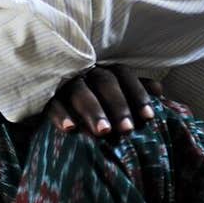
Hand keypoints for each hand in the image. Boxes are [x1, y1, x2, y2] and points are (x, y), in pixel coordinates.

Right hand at [47, 65, 163, 136]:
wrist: (48, 99)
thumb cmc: (89, 100)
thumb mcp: (110, 94)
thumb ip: (132, 91)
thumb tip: (158, 91)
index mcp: (103, 70)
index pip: (123, 75)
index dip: (137, 94)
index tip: (149, 118)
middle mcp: (84, 70)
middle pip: (104, 82)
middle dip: (118, 105)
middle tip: (127, 130)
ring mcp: (64, 81)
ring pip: (79, 90)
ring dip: (92, 109)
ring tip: (103, 132)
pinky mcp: (44, 94)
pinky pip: (51, 101)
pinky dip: (60, 113)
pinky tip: (70, 129)